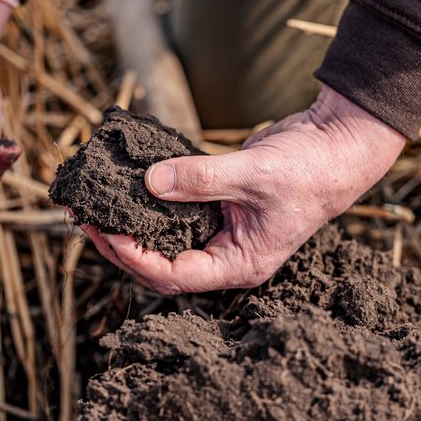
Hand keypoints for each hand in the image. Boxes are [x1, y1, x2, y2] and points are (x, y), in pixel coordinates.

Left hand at [82, 86, 405, 293]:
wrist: (336, 143)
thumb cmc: (310, 169)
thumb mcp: (254, 175)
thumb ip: (201, 180)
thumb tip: (149, 182)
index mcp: (238, 264)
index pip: (174, 277)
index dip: (135, 259)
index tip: (105, 232)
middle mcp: (225, 254)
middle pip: (160, 264)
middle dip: (120, 244)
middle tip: (84, 219)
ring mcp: (220, 230)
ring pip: (163, 238)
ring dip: (128, 223)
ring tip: (92, 205)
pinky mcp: (215, 204)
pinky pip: (173, 209)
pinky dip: (147, 199)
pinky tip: (124, 186)